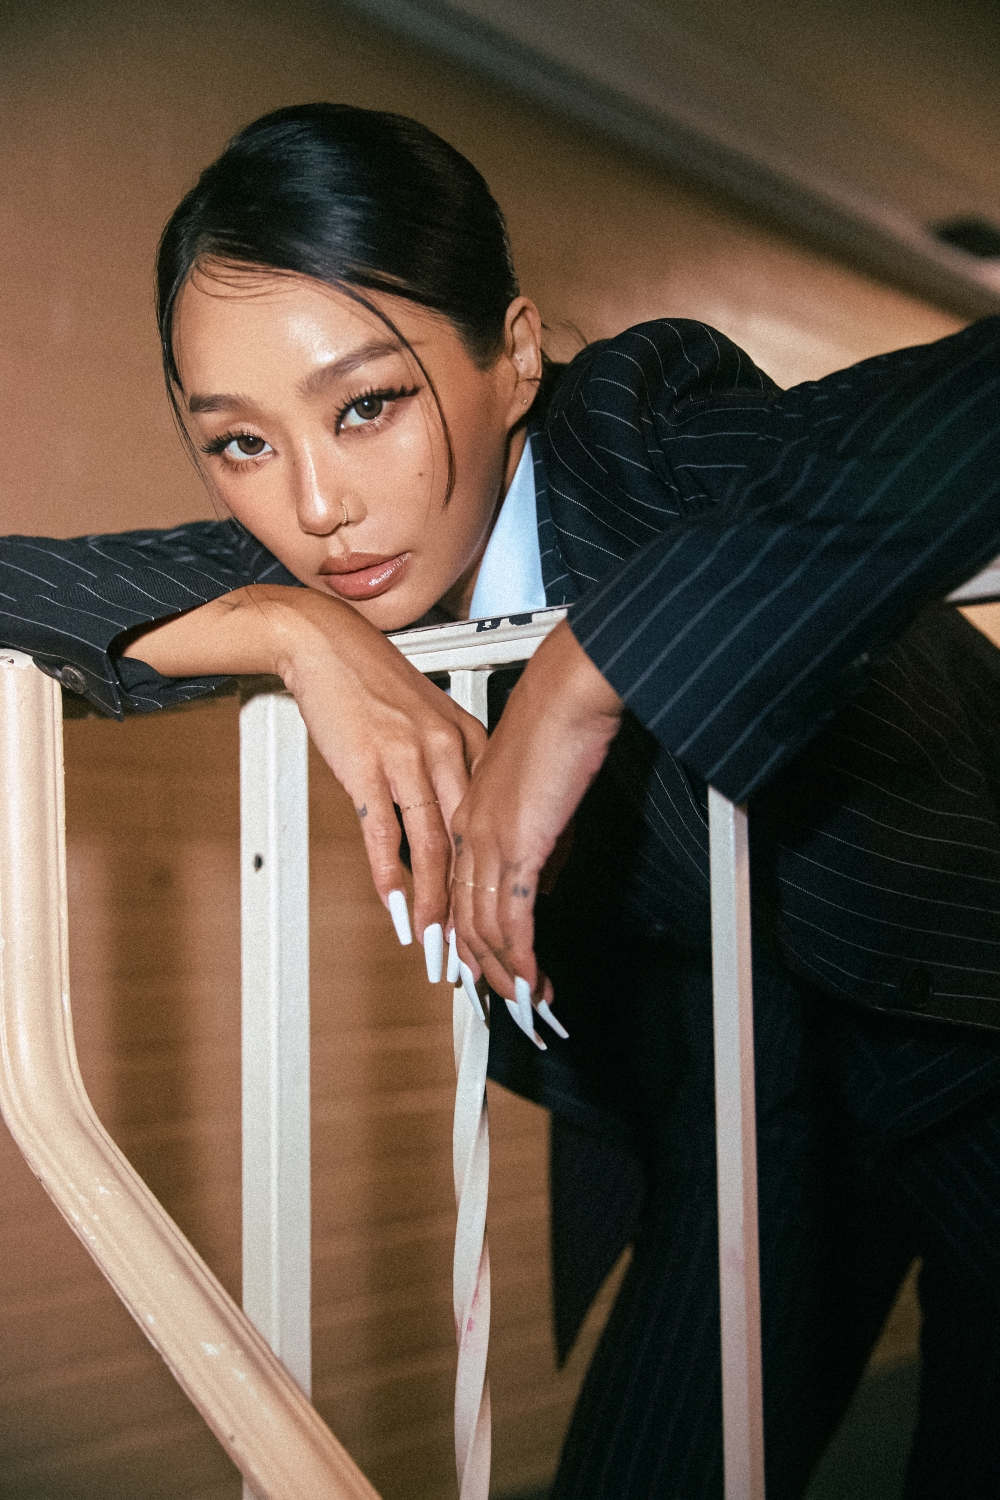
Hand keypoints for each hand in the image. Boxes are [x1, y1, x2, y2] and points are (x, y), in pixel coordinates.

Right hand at [122, 585, 486, 951]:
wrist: (327, 643)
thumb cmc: (375, 682)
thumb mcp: (431, 717)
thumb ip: (452, 764)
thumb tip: (460, 818)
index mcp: (471, 739)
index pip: (493, 819)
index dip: (496, 872)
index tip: (498, 911)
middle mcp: (448, 749)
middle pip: (467, 842)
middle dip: (470, 904)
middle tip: (474, 948)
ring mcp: (408, 758)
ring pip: (431, 845)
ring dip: (432, 903)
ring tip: (435, 944)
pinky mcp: (367, 765)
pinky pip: (383, 831)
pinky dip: (390, 875)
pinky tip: (395, 907)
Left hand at [449, 619, 622, 1003]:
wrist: (566, 691)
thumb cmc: (556, 721)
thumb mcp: (534, 786)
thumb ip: (532, 833)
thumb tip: (541, 875)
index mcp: (467, 813)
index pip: (459, 890)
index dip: (471, 936)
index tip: (486, 966)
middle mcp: (471, 831)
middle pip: (467, 918)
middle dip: (486, 969)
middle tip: (505, 1003)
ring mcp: (490, 839)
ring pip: (486, 925)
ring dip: (506, 973)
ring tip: (524, 1004)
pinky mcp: (516, 843)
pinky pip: (512, 916)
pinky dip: (522, 957)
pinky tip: (530, 979)